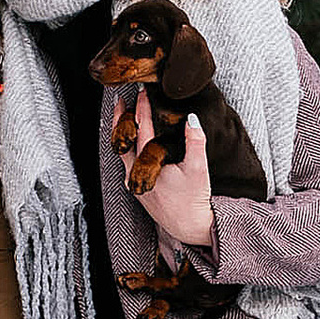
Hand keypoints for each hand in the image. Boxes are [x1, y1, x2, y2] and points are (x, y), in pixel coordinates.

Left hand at [125, 90, 215, 251]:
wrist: (189, 227)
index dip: (143, 107)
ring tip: (123, 117)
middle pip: (124, 138)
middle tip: (120, 99)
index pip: (143, 128)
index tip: (144, 91)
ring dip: (124, 132)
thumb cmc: (194, 200)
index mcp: (148, 164)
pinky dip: (129, 147)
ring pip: (123, 151)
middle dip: (122, 117)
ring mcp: (134, 181)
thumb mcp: (198, 169)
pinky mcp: (138, 188)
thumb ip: (196, 142)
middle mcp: (134, 172)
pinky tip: (134, 142)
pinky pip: (128, 162)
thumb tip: (192, 118)